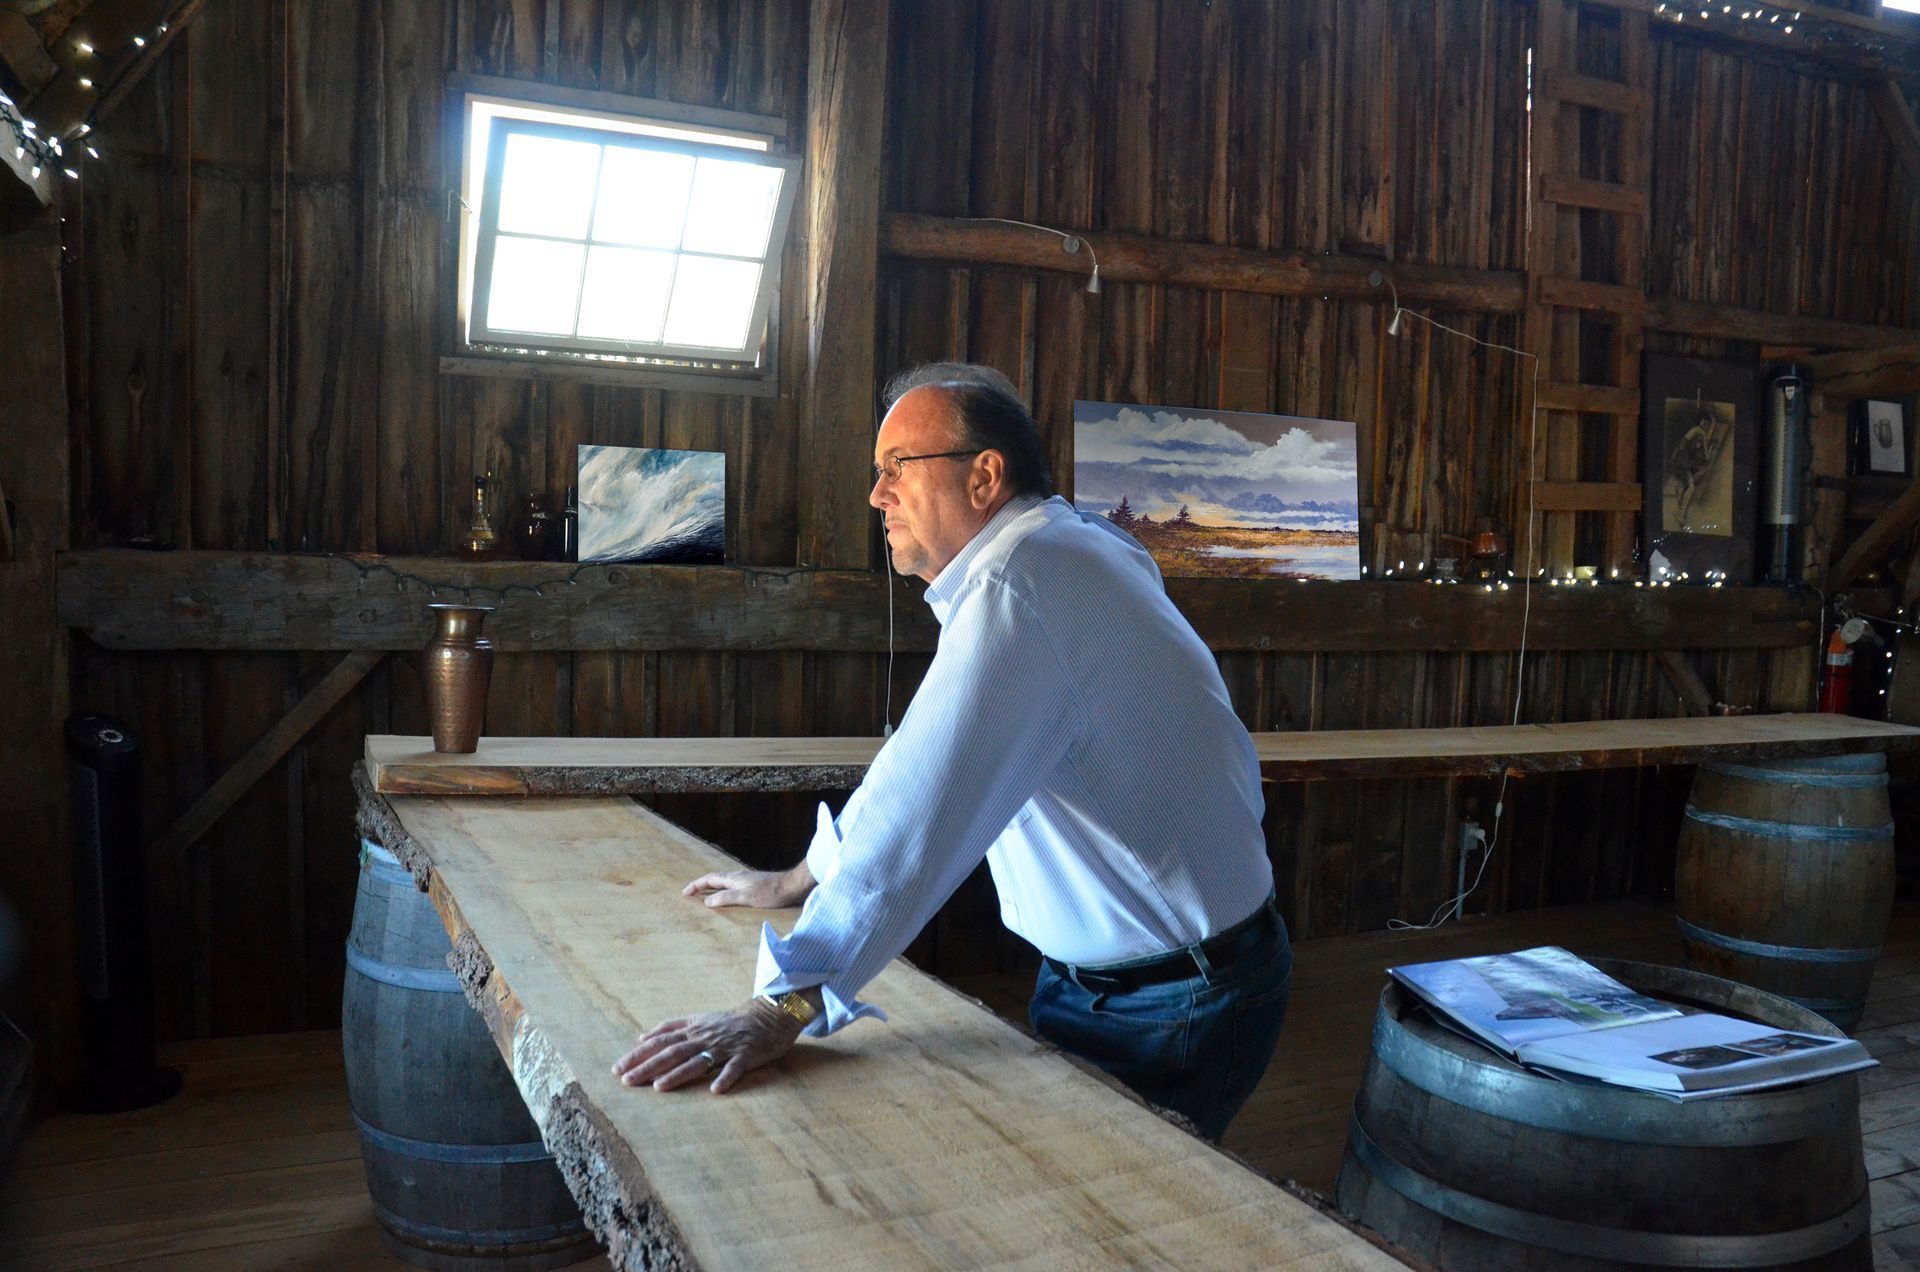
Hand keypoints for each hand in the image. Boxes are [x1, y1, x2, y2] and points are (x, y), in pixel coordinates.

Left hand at [611, 999, 803, 1093]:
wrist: (768, 1014)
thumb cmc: (730, 1021)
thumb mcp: (698, 1019)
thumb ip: (671, 1027)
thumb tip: (641, 1036)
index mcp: (693, 1029)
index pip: (660, 1042)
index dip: (638, 1055)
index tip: (617, 1069)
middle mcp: (705, 1037)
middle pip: (673, 1052)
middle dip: (649, 1066)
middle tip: (627, 1081)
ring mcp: (725, 1046)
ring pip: (699, 1060)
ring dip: (679, 1074)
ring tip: (660, 1087)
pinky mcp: (746, 1055)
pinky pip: (735, 1067)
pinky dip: (726, 1078)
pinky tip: (715, 1090)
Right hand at [682, 861, 814, 909]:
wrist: (791, 886)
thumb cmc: (770, 893)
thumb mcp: (746, 898)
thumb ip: (726, 898)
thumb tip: (707, 901)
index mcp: (734, 878)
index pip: (709, 879)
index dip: (696, 885)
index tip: (684, 892)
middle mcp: (738, 877)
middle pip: (715, 879)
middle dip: (701, 885)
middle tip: (691, 893)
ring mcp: (747, 879)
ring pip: (724, 882)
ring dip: (713, 887)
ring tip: (705, 894)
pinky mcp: (754, 884)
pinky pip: (732, 885)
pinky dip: (724, 890)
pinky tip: (729, 896)